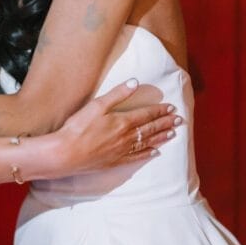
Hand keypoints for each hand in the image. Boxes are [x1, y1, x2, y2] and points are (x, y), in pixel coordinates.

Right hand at [54, 78, 181, 172]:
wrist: (66, 153)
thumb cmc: (78, 127)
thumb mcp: (97, 105)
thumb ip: (117, 94)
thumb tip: (135, 82)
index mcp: (123, 121)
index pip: (146, 114)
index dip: (160, 111)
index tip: (171, 107)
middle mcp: (126, 137)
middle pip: (150, 129)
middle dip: (166, 123)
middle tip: (179, 120)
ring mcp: (122, 151)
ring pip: (147, 143)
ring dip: (161, 137)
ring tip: (173, 134)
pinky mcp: (115, 161)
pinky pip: (137, 158)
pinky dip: (148, 154)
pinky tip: (155, 153)